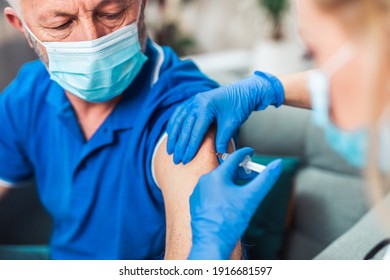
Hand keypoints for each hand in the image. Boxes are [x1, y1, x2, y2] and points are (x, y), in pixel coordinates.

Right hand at [167, 72, 283, 164]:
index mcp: (206, 107)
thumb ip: (222, 140)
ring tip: (170, 150)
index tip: (186, 159)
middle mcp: (196, 102)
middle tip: (177, 160)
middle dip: (179, 146)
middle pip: (184, 128)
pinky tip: (171, 134)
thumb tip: (218, 157)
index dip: (190, 148)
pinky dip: (174, 125)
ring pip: (178, 121)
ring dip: (173, 137)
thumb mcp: (231, 124)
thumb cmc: (239, 105)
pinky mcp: (192, 101)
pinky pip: (179, 114)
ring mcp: (193, 101)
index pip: (195, 132)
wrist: (244, 91)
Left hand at [188, 147, 282, 259]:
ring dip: (230, 182)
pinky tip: (228, 201)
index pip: (233, 158)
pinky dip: (220, 192)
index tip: (251, 152)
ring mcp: (198, 192)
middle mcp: (204, 181)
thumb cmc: (230, 221)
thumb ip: (265, 179)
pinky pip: (210, 192)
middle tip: (251, 176)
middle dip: (239, 171)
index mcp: (216, 176)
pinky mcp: (195, 203)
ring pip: (217, 181)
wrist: (211, 243)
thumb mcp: (251, 197)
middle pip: (225, 170)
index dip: (244, 153)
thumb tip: (278, 164)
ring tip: (241, 191)